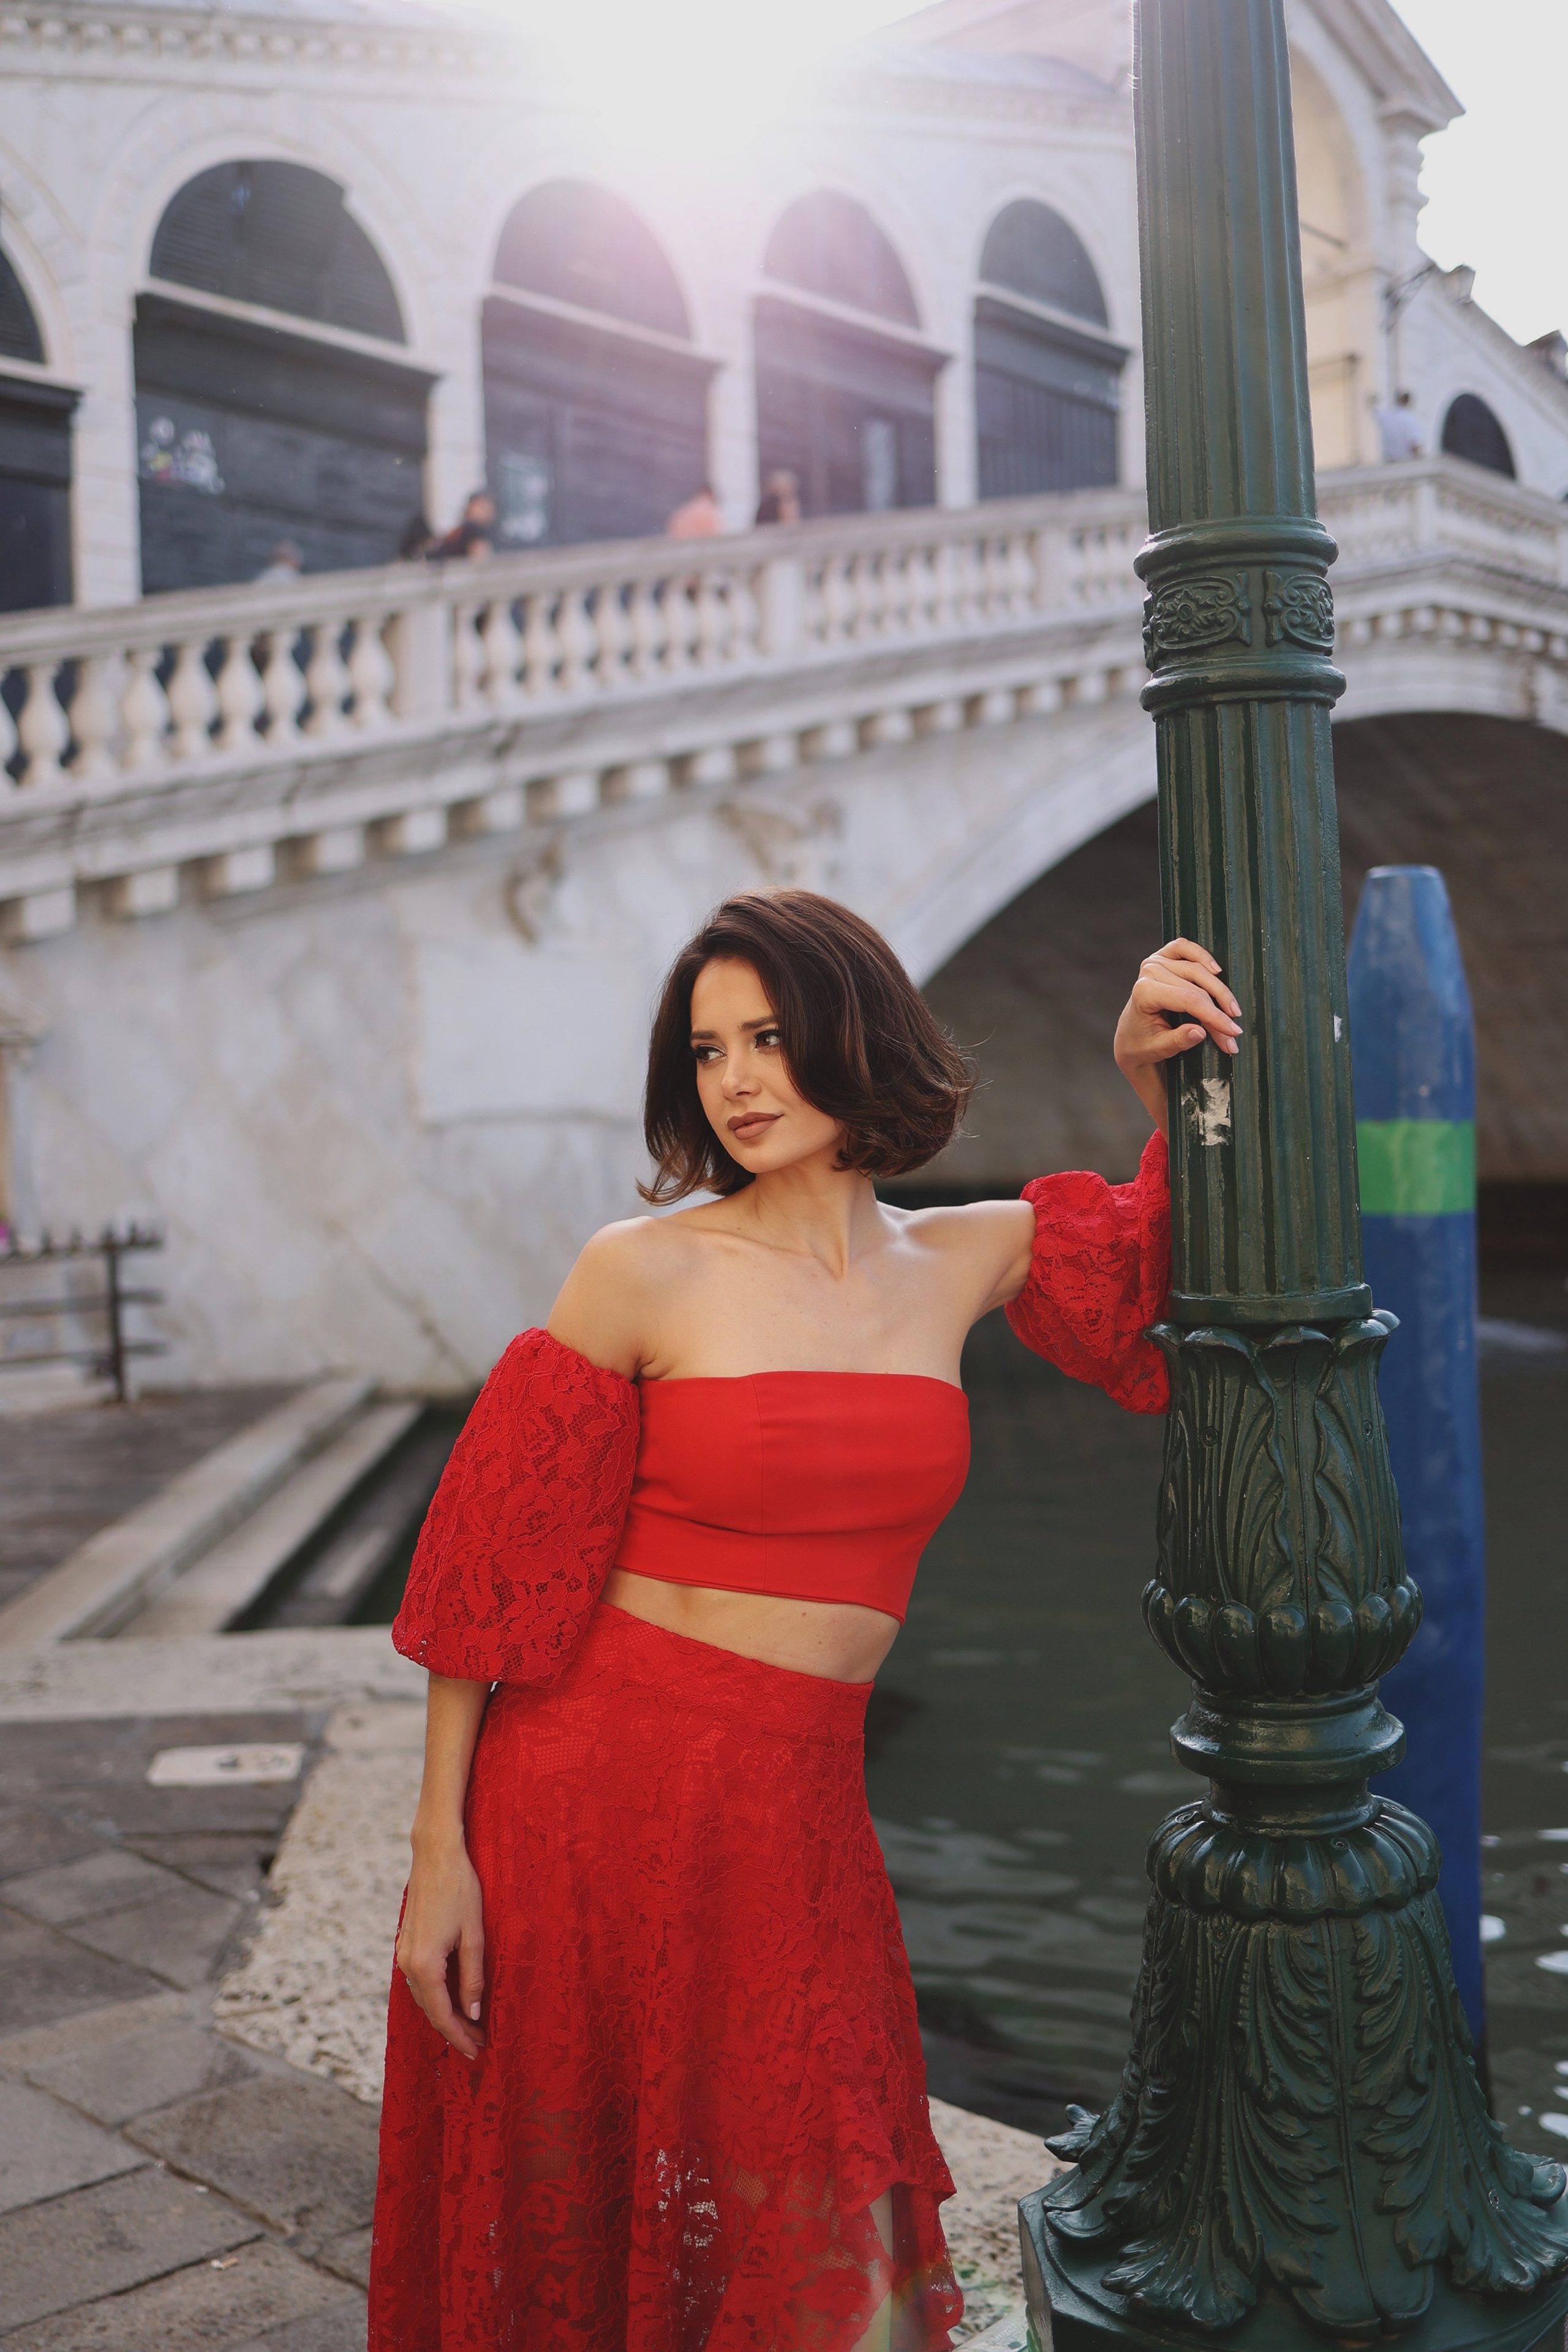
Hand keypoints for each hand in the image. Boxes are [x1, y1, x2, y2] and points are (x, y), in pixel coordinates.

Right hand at [396, 1831, 485, 2059]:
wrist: (435, 1855)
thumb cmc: (460, 1889)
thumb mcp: (474, 1934)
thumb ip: (473, 1976)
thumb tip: (472, 2012)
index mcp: (424, 1964)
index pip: (442, 2014)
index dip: (460, 2036)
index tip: (478, 2051)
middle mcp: (407, 1963)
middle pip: (430, 2009)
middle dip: (453, 2029)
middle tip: (478, 2043)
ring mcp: (403, 1953)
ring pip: (423, 1996)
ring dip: (444, 2013)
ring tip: (469, 2026)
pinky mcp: (406, 1943)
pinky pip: (420, 1980)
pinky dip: (436, 1995)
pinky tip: (453, 1998)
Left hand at [1114, 938, 1242, 1135]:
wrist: (1130, 1037)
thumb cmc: (1143, 1044)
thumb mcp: (1158, 1049)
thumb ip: (1178, 1041)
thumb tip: (1199, 1032)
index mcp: (1144, 993)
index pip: (1189, 1000)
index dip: (1214, 1015)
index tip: (1233, 1031)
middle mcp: (1149, 972)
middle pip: (1197, 987)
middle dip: (1220, 1011)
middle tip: (1236, 1031)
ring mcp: (1156, 961)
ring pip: (1198, 970)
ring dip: (1220, 991)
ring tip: (1234, 1011)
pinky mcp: (1162, 957)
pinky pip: (1184, 947)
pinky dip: (1202, 955)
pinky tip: (1217, 970)